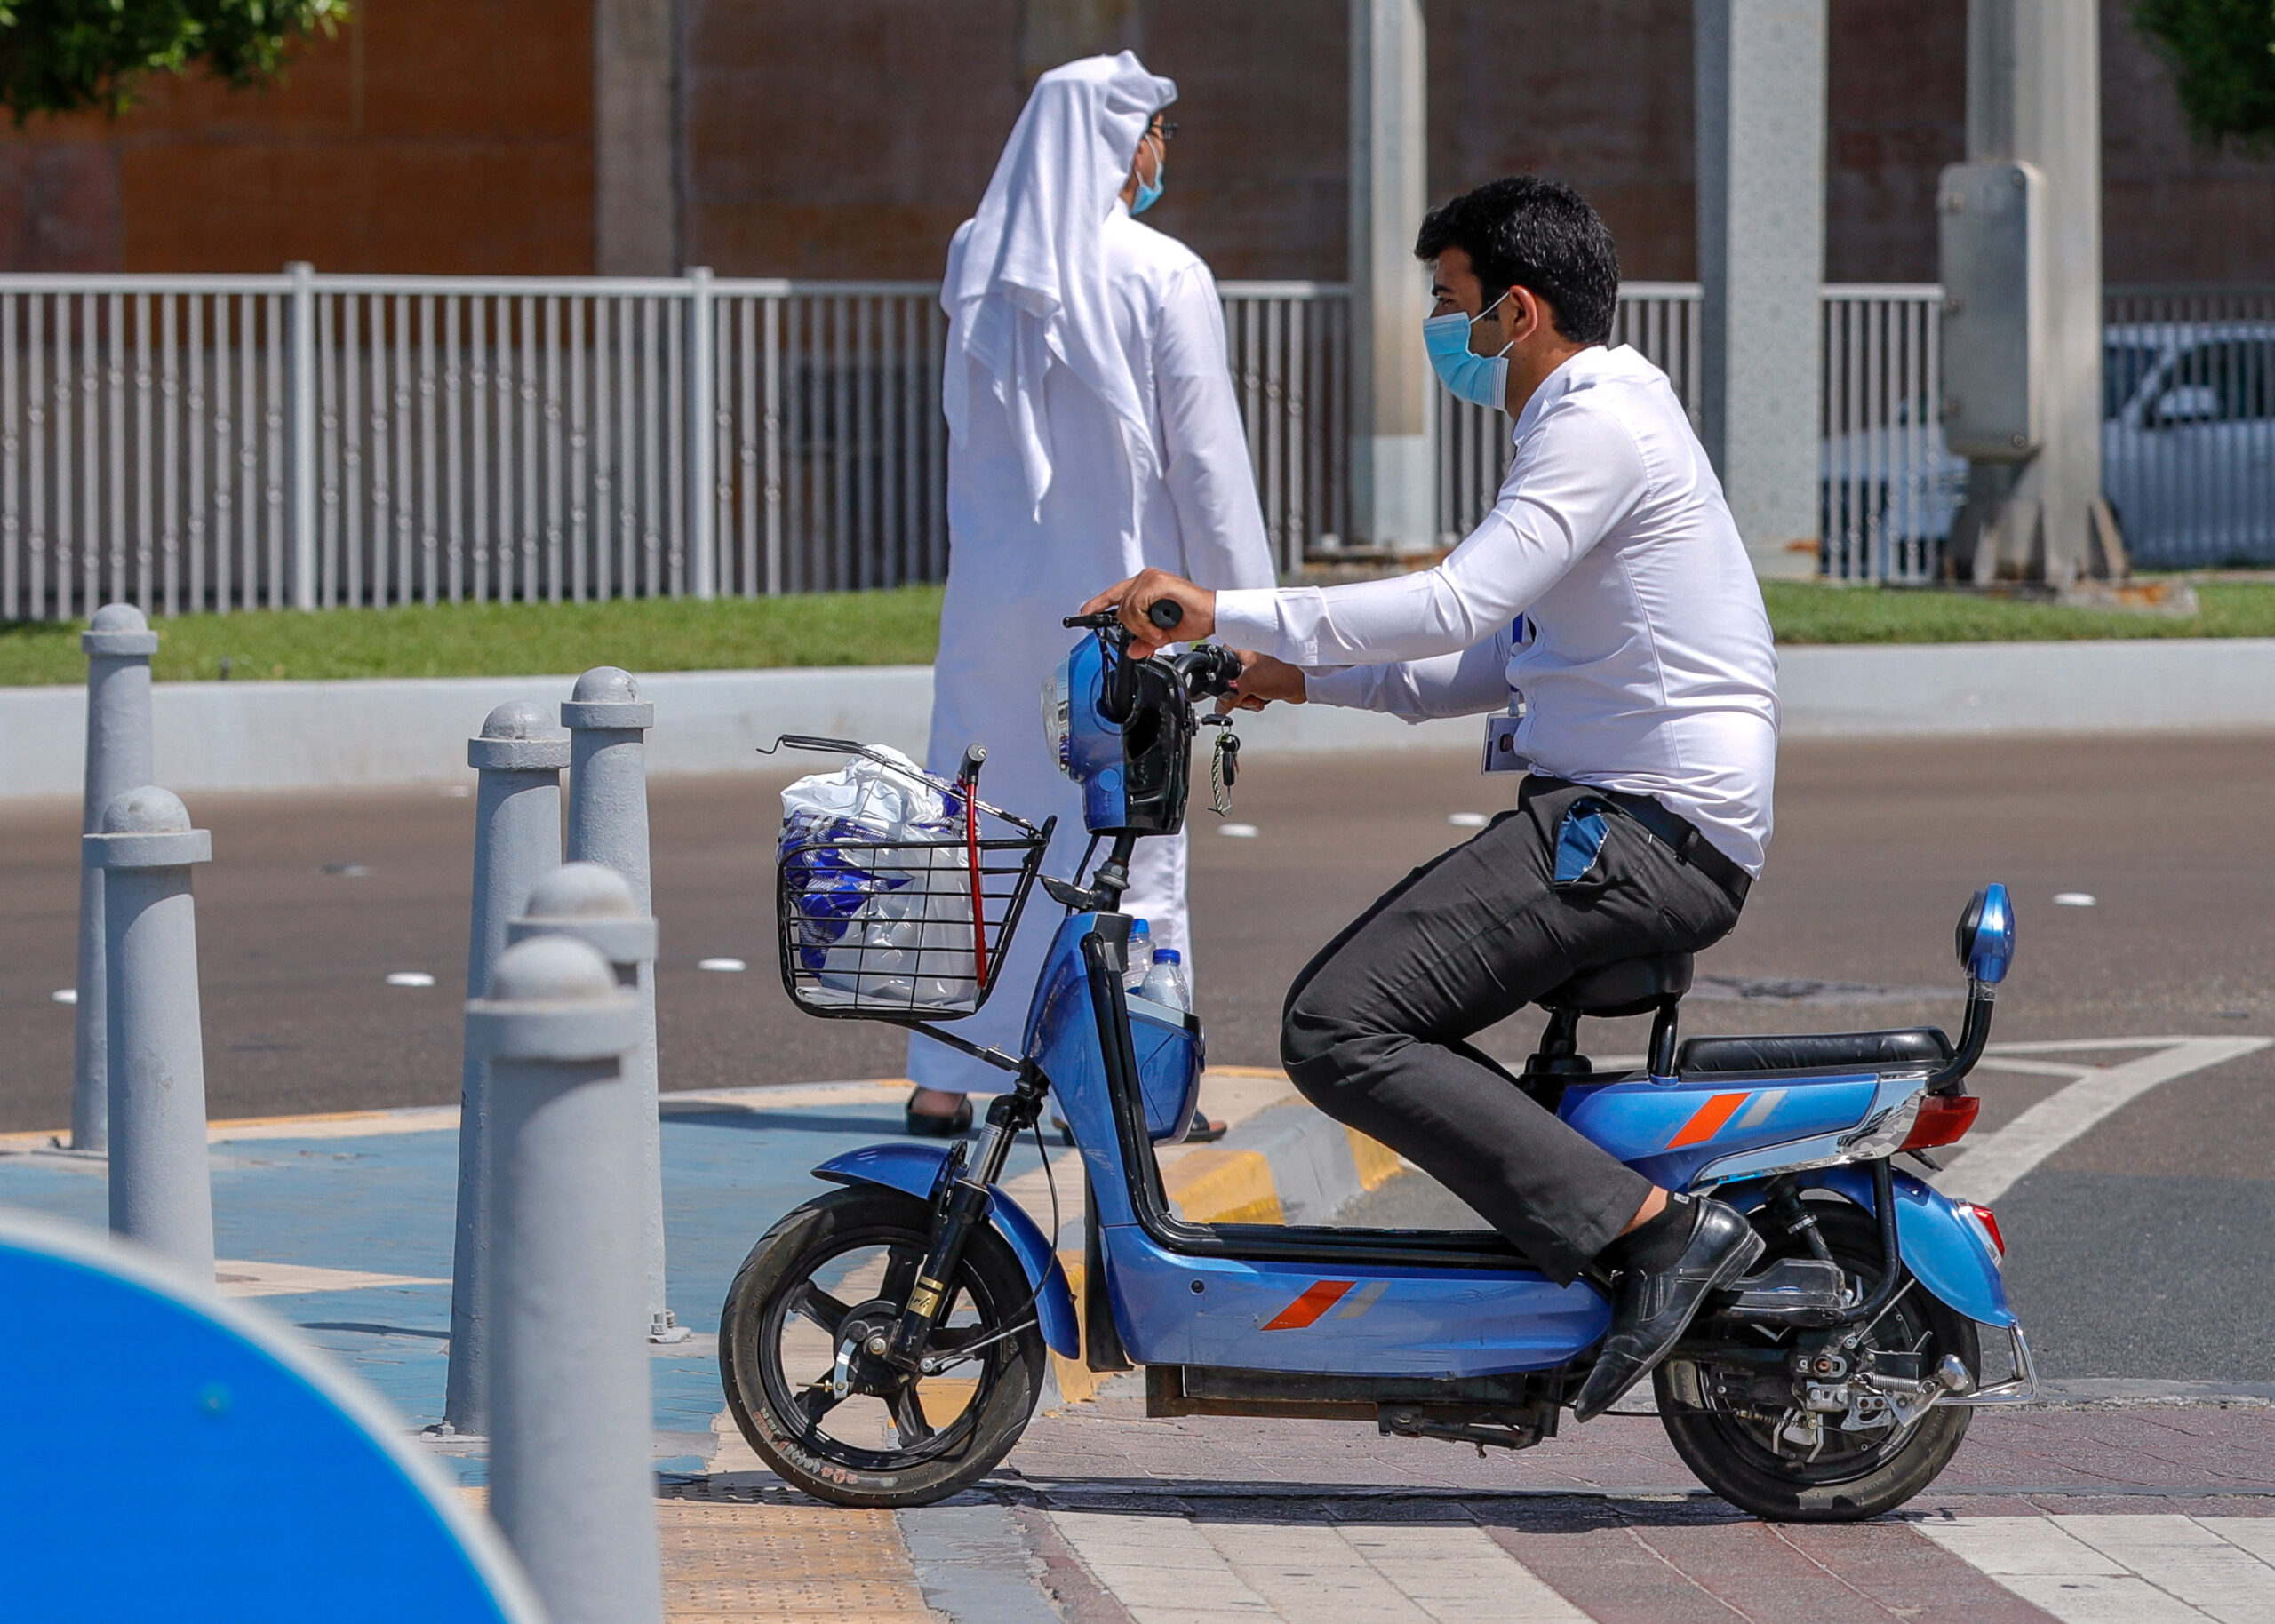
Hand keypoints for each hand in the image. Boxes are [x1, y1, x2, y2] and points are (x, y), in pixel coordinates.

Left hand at [1077, 567, 1216, 658]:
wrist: (1213, 615)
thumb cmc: (1194, 618)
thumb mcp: (1162, 634)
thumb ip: (1144, 640)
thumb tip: (1131, 650)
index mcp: (1146, 586)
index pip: (1115, 594)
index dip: (1098, 604)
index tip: (1084, 613)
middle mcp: (1146, 579)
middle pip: (1120, 608)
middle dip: (1134, 628)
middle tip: (1154, 635)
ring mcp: (1151, 579)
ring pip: (1126, 610)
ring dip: (1142, 628)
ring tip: (1160, 632)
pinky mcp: (1156, 583)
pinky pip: (1137, 608)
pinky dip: (1146, 624)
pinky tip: (1160, 629)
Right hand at [1216, 649, 1305, 712]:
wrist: (1305, 681)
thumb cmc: (1283, 671)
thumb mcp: (1248, 682)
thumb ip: (1229, 696)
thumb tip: (1219, 706)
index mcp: (1235, 650)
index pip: (1218, 673)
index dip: (1224, 686)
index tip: (1232, 691)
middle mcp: (1242, 658)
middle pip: (1227, 685)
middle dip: (1239, 696)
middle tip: (1249, 694)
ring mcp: (1251, 669)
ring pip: (1238, 693)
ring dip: (1248, 700)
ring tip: (1259, 695)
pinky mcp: (1260, 680)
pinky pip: (1248, 695)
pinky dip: (1255, 700)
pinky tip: (1263, 698)